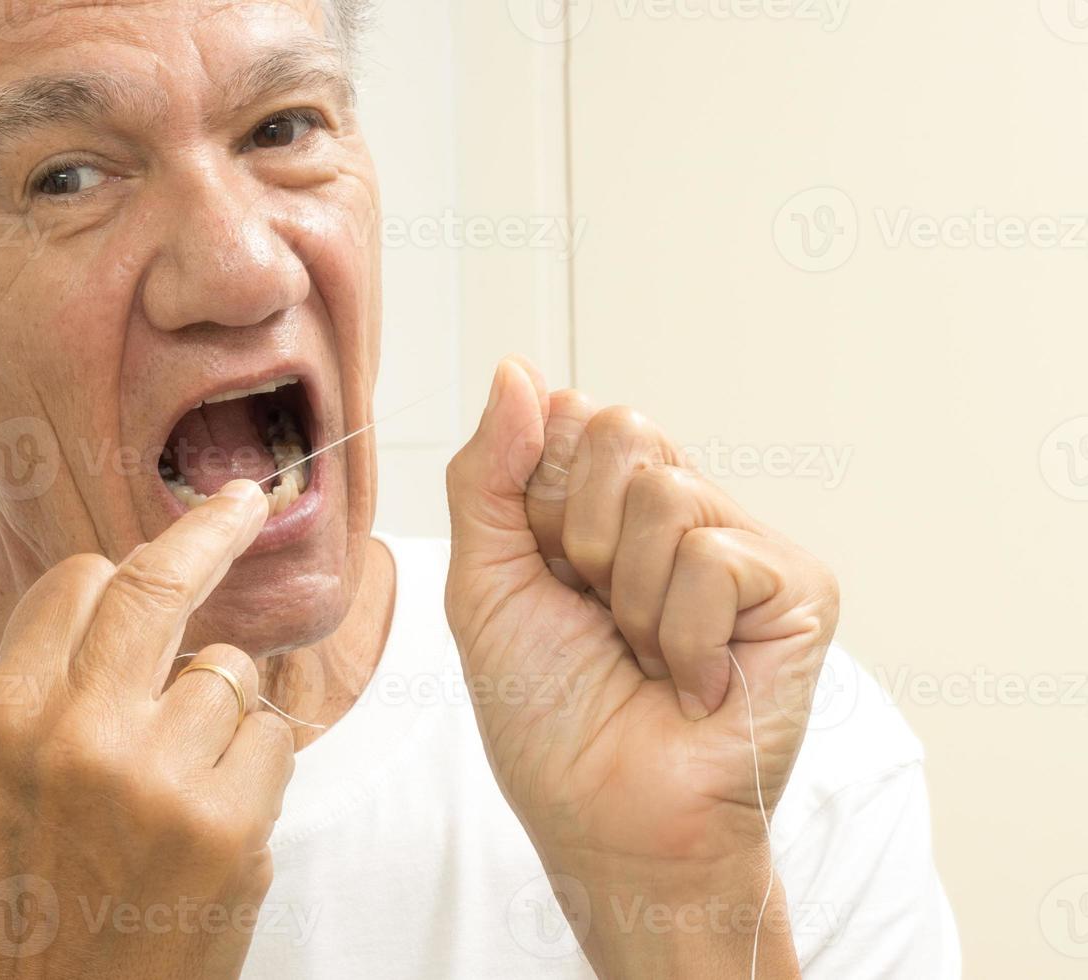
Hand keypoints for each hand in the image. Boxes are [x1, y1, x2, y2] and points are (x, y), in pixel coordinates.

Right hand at [0, 481, 293, 979]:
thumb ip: (54, 687)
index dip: (123, 564)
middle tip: (246, 502)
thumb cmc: (36, 903)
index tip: (165, 542)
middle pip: (157, 584)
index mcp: (5, 719)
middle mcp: (75, 734)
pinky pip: (272, 738)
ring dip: (225, 712)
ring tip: (185, 786)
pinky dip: (257, 769)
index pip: (74, 584)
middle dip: (211, 531)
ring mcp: (156, 776)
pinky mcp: (227, 822)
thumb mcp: (5, 783)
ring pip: (231, 672)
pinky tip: (217, 822)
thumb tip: (123, 591)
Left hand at [445, 358, 837, 975]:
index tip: (547, 573)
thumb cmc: (548, 714)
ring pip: (666, 494)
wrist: (610, 819)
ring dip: (630, 600)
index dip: (538, 493)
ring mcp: (741, 543)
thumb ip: (488, 475)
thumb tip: (515, 369)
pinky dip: (681, 636)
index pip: (570, 416)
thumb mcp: (484, 584)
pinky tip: (695, 684)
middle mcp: (678, 509)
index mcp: (604, 503)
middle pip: (621, 429)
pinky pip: (715, 558)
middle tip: (596, 614)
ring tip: (647, 657)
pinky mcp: (798, 586)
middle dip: (580, 535)